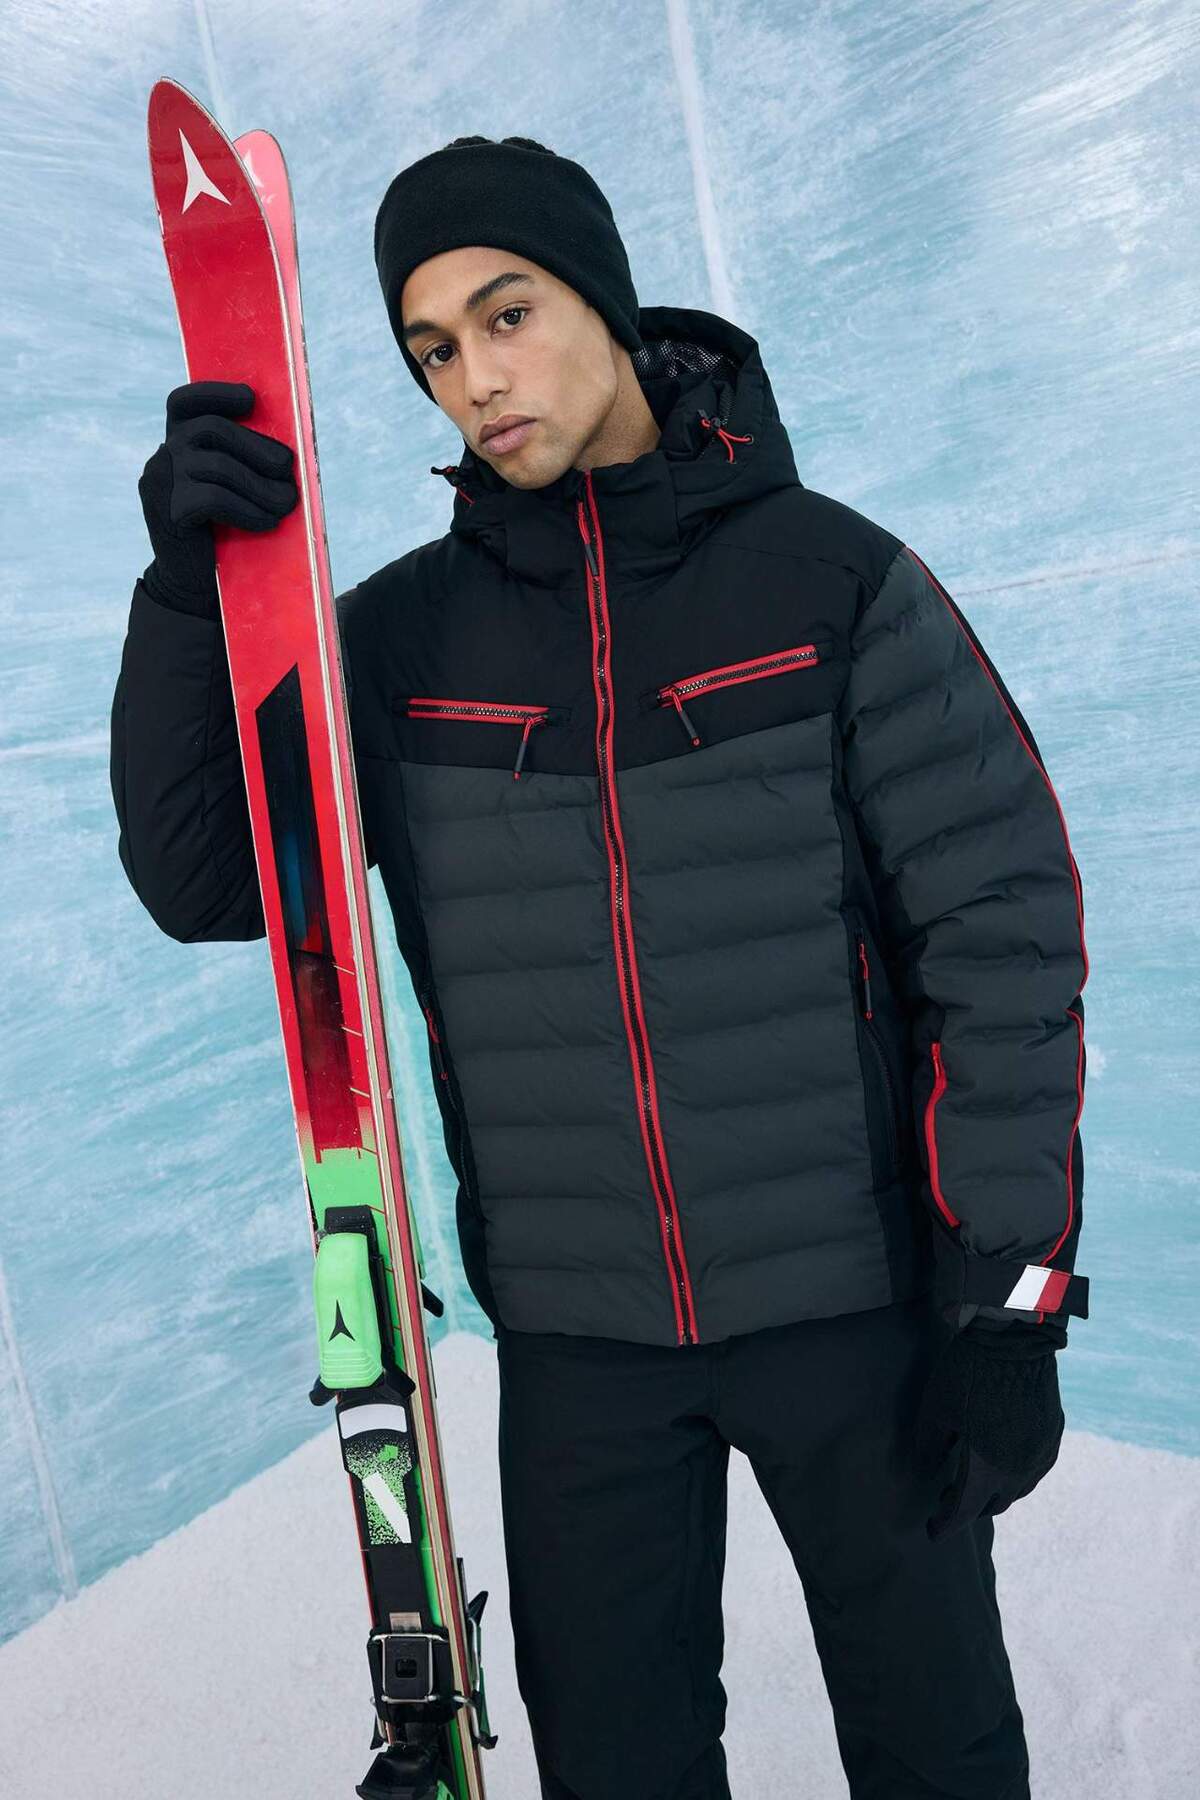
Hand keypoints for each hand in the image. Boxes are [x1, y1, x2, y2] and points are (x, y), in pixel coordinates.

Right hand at [138, 380, 299, 616]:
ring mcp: (160, 481)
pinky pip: (214, 497)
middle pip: (212, 430)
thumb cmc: (221, 530)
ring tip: (286, 504)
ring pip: (218, 466)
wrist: (193, 583)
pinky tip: (267, 522)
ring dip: (261, 486)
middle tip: (287, 472)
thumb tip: (285, 451)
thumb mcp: (229, 488)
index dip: (215, 392)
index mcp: (174, 442)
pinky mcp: (166, 510)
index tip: (251, 399)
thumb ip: (240, 461)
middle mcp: (162, 455)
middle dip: (257, 448)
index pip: (183, 402)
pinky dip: (248, 509)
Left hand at [916, 1322, 1065, 1541]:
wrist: (1014, 1337)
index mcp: (986, 1470)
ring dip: (995, 1491)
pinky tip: (1002, 1460)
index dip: (944, 1525)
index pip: (963, 1512)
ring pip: (1017, 1490)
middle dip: (969, 1506)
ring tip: (974, 1479)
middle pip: (993, 1504)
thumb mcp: (935, 1410)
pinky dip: (1016, 1473)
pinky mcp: (1053, 1434)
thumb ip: (929, 1448)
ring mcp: (1041, 1453)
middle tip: (948, 1496)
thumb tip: (929, 1471)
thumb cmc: (967, 1373)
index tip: (931, 1530)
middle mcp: (1019, 1470)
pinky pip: (1034, 1468)